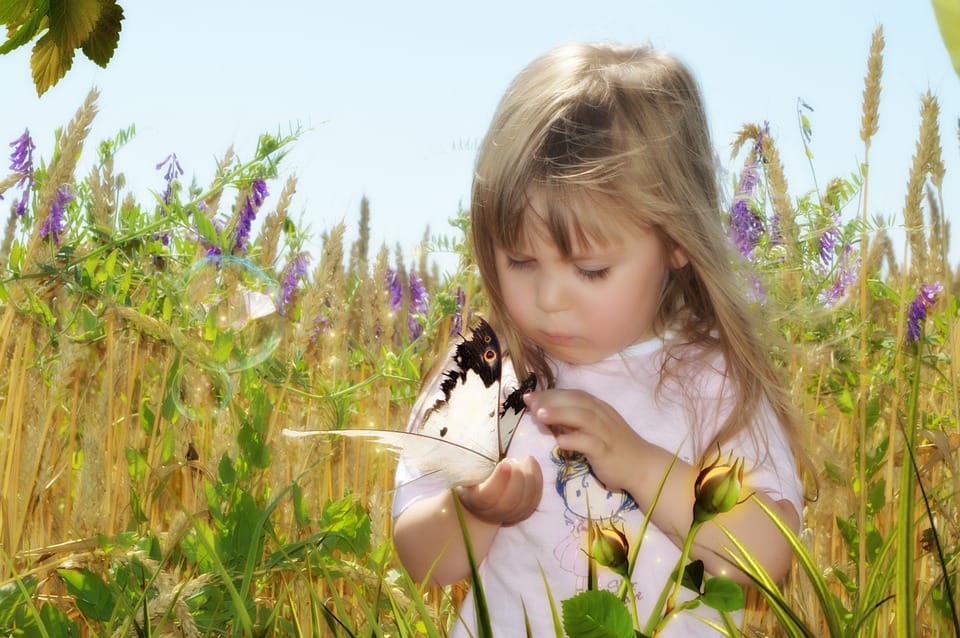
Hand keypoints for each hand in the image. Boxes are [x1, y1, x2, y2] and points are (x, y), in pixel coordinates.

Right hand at [455, 456, 541, 524]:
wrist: (479, 500)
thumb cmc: (472, 478)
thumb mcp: (467, 471)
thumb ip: (471, 464)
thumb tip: (473, 448)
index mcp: (474, 502)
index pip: (487, 497)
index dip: (499, 480)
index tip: (505, 463)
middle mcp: (492, 513)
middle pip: (510, 501)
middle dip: (517, 477)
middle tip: (515, 460)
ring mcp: (509, 516)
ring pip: (525, 501)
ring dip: (529, 477)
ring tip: (525, 459)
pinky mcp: (523, 513)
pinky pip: (535, 499)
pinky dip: (538, 480)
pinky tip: (532, 464)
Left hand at [524, 389, 645, 493]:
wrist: (642, 466)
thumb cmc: (613, 447)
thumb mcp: (592, 428)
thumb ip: (572, 420)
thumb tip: (545, 414)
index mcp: (598, 408)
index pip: (573, 394)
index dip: (551, 393)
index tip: (530, 396)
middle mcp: (602, 416)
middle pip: (576, 401)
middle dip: (551, 399)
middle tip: (531, 403)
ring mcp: (605, 433)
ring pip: (583, 417)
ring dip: (560, 413)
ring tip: (539, 415)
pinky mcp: (607, 451)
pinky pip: (591, 443)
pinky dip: (575, 440)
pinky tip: (560, 442)